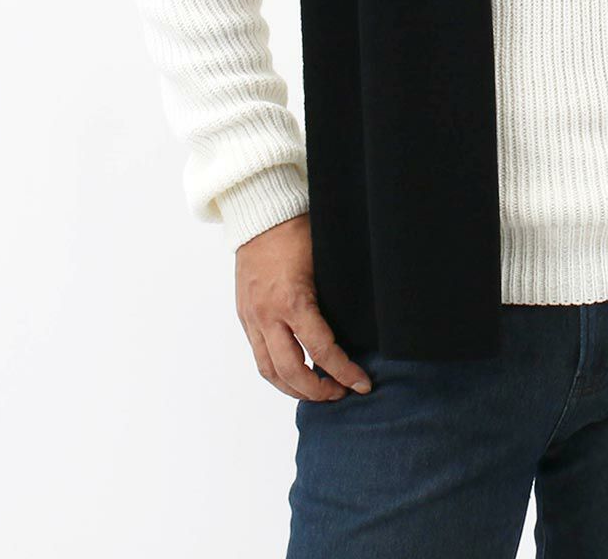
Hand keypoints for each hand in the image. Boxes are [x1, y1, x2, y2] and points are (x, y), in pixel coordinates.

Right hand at [234, 213, 372, 400]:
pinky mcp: (244, 316)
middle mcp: (268, 315)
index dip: (344, 372)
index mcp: (293, 300)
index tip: (362, 384)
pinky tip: (294, 375)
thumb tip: (363, 323)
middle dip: (318, 390)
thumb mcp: (326, 262)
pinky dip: (276, 372)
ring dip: (294, 389)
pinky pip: (258, 355)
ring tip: (318, 392)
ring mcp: (252, 317)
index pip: (321, 350)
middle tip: (341, 393)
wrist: (260, 214)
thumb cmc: (298, 231)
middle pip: (291, 371)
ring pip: (269, 370)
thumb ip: (336, 296)